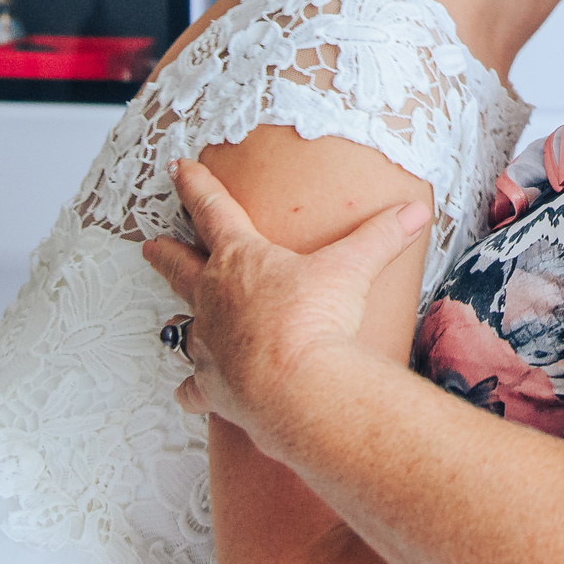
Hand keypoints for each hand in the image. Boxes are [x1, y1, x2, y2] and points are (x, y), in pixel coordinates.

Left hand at [140, 157, 429, 452]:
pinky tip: (188, 394)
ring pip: (182, 325)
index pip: (213, 210)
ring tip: (172, 321)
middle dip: (165, 253)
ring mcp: (208, 342)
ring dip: (179, 320)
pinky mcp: (211, 385)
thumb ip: (381, 237)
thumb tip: (414, 211)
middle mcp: (213, 297)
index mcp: (241, 259)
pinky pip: (193, 387)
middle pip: (180, 266)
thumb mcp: (353, 269)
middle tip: (148, 246)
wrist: (296, 386)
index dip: (195, 186)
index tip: (176, 169)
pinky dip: (192, 390)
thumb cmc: (315, 320)